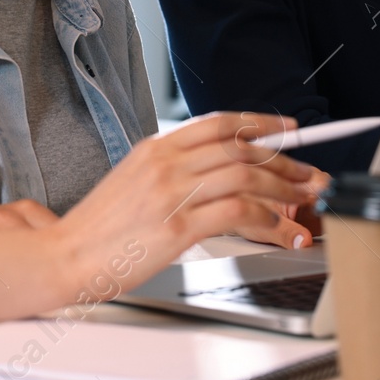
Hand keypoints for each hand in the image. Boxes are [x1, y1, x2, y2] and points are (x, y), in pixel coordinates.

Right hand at [55, 112, 318, 289]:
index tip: (289, 128)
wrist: (67, 256)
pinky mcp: (177, 226)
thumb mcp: (133, 181)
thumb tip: (217, 170)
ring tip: (307, 202)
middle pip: (242, 148)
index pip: (220, 122)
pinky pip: (238, 212)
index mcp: (156, 147)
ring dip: (285, 189)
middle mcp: (166, 162)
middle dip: (287, 161)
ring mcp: (171, 192)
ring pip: (247, 176)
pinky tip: (281, 232)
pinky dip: (269, 221)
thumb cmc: (100, 228)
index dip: (261, 123)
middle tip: (312, 174)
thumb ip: (172, 169)